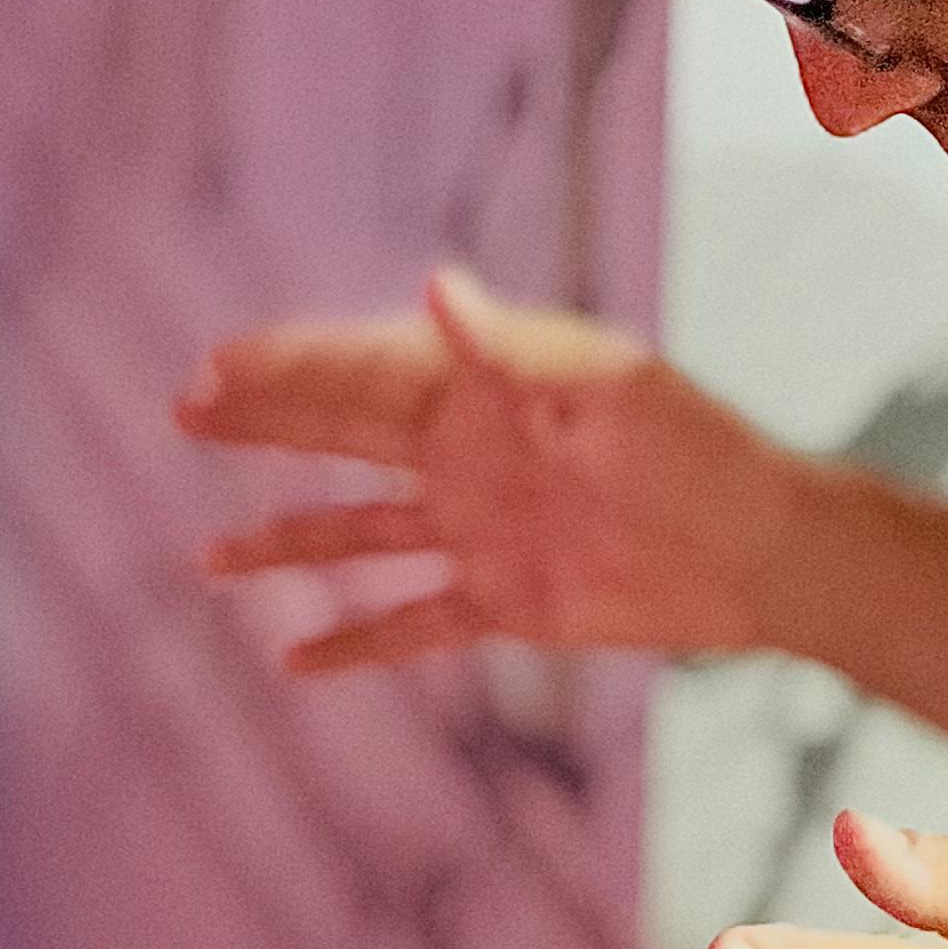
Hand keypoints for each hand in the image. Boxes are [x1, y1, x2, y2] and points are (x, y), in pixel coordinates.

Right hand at [174, 265, 793, 672]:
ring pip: (359, 536)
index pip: (364, 369)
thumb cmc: (693, 448)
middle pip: (344, 437)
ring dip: (285, 543)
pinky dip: (357, 643)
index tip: (215, 366)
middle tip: (185, 411)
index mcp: (485, 391)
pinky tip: (296, 662)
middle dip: (265, 425)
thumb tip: (431, 285)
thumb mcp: (602, 388)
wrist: (761, 546)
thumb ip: (505, 348)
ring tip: (209, 558)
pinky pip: (414, 625)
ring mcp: (481, 531)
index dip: (289, 366)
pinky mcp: (508, 599)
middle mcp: (469, 455)